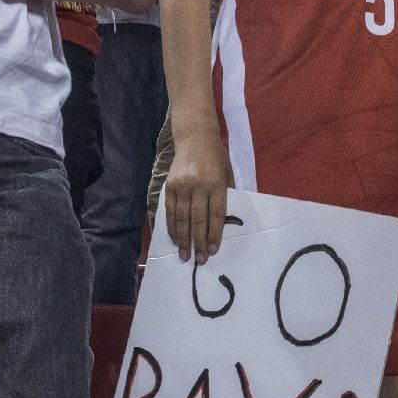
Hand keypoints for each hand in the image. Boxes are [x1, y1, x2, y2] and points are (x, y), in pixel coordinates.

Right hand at [165, 134, 232, 265]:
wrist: (195, 138)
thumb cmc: (216, 158)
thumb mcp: (228, 174)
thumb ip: (225, 196)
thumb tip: (221, 224)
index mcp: (216, 183)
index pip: (215, 215)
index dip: (214, 235)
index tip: (213, 250)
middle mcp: (198, 185)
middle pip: (197, 220)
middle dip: (199, 242)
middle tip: (199, 259)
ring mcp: (182, 185)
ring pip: (182, 218)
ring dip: (183, 239)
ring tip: (185, 254)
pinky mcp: (169, 186)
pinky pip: (170, 210)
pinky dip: (172, 226)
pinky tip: (175, 238)